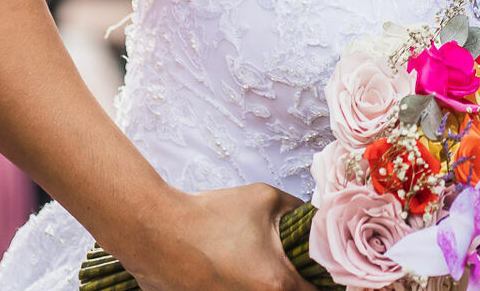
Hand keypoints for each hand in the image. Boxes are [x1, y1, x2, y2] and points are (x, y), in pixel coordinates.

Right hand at [112, 183, 308, 290]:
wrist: (155, 231)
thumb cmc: (210, 215)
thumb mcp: (265, 198)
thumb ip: (296, 208)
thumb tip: (310, 215)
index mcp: (276, 283)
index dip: (324, 284)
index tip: (322, 273)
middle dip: (295, 284)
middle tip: (295, 268)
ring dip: (265, 286)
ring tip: (256, 265)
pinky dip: (241, 287)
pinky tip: (234, 271)